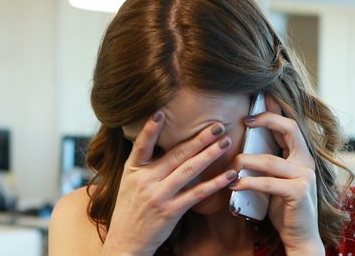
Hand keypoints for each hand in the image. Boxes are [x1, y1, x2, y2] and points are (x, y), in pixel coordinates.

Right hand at [101, 111, 237, 255]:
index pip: (141, 145)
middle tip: (217, 125)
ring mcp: (158, 196)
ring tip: (226, 142)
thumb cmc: (130, 210)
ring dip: (210, 154)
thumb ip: (145, 164)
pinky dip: (215, 183)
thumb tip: (163, 142)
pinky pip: (197, 193)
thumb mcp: (129, 183)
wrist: (125, 243)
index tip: (161, 111)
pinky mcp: (171, 211)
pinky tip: (229, 174)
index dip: (150, 129)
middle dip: (199, 138)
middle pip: (176, 154)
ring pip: (189, 170)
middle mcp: (145, 180)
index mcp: (133, 170)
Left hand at [229, 95, 323, 254]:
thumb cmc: (284, 207)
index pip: (290, 124)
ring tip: (231, 164)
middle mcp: (307, 161)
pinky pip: (268, 182)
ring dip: (246, 160)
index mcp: (302, 155)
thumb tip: (244, 146)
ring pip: (271, 159)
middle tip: (245, 120)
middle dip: (266, 119)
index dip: (274, 111)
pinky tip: (234, 185)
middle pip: (290, 128)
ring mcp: (305, 176)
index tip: (256, 103)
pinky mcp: (299, 192)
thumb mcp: (275, 179)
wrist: (300, 235)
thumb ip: (267, 162)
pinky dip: (248, 183)